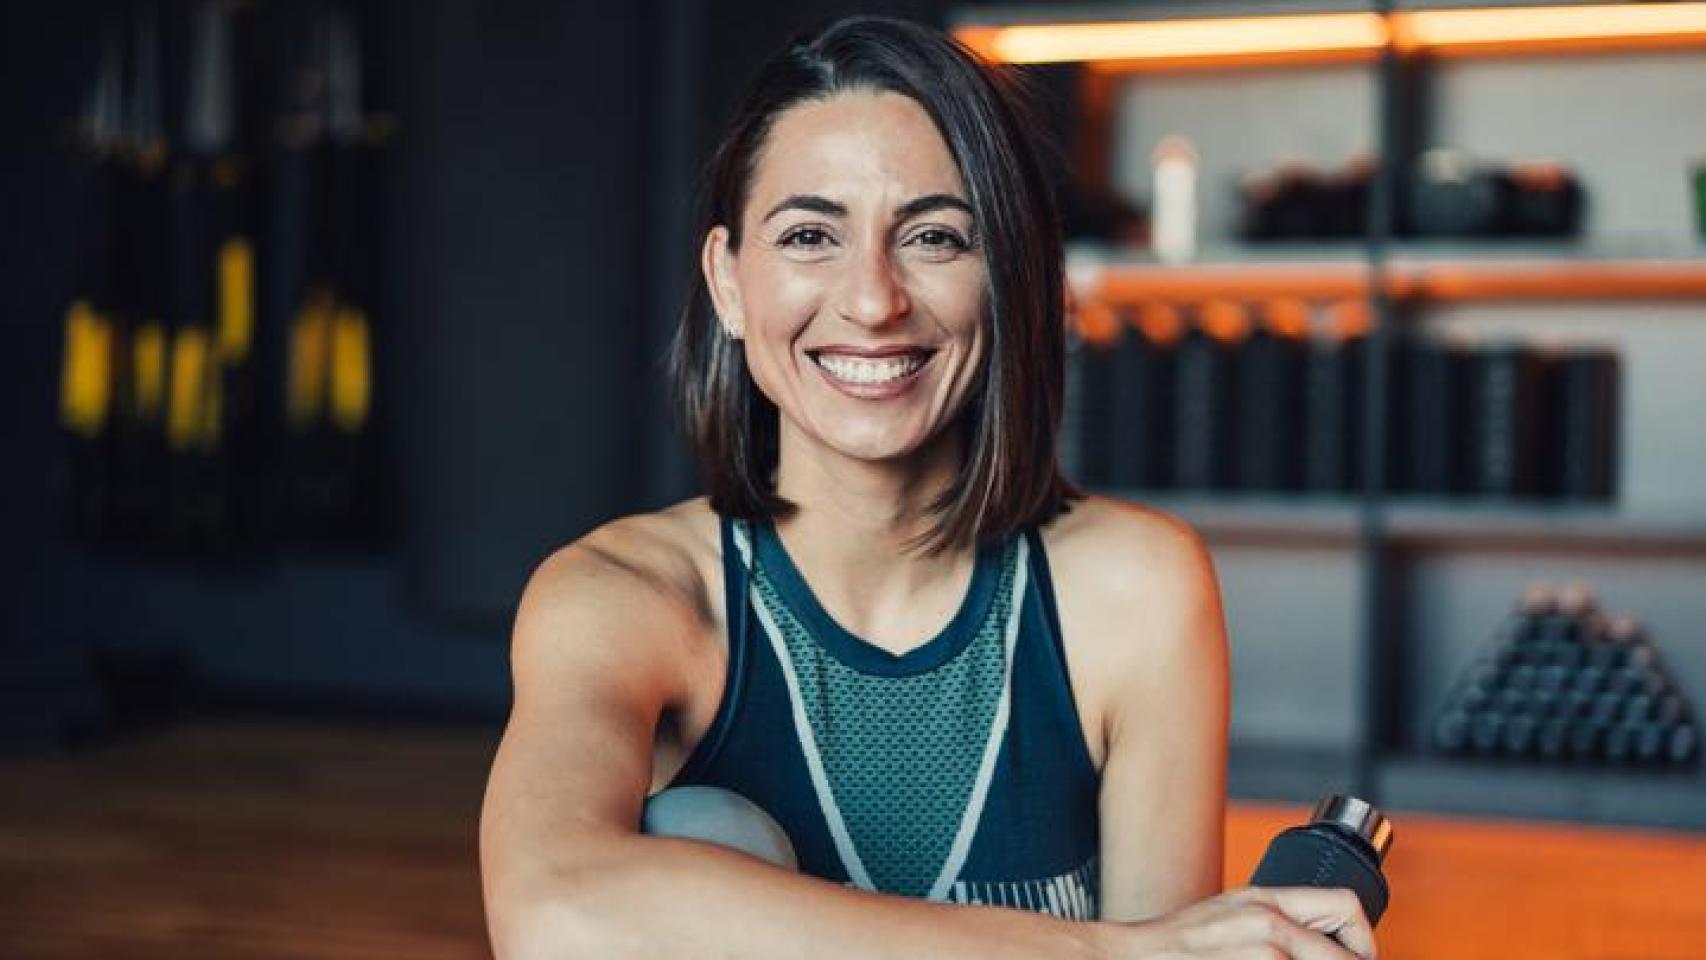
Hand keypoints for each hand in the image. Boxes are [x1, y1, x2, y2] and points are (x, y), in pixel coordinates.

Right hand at [1107, 886, 1376, 959]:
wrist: (1133, 959)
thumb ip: (1276, 921)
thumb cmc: (1176, 946)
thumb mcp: (1230, 913)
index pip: (1346, 906)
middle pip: (1345, 955)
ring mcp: (1262, 955)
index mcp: (1267, 901)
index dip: (1363, 940)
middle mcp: (1270, 925)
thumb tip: (1322, 942)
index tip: (1358, 957)